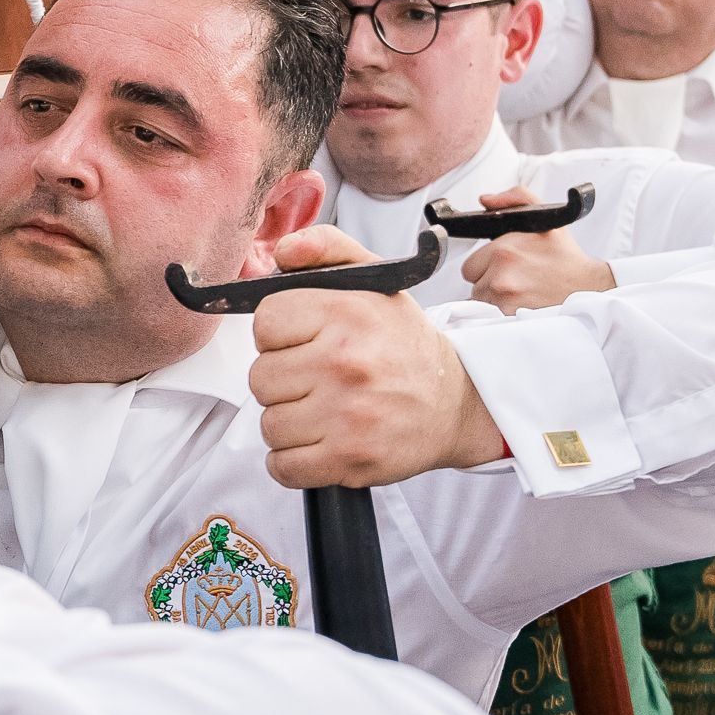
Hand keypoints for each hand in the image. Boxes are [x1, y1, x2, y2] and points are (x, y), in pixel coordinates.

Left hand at [250, 225, 507, 488]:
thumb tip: (283, 252)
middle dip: (284, 380)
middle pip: (260, 378)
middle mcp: (346, 362)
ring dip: (290, 421)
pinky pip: (282, 466)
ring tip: (323, 410)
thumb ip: (325, 248)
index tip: (303, 341)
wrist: (454, 402)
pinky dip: (292, 461)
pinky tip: (319, 441)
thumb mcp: (374, 279)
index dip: (279, 334)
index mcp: (347, 311)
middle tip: (317, 378)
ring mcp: (347, 415)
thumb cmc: (403, 343)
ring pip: (269, 424)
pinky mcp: (349, 458)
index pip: (266, 322)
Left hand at [458, 187, 617, 313]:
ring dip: (495, 298)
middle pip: (474, 285)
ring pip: (482, 301)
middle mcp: (501, 276)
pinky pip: (492, 316)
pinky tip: (521, 302)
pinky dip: (502, 312)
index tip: (504, 265)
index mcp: (504, 251)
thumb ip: (514, 199)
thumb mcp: (544, 218)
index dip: (486, 265)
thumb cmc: (564, 257)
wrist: (588, 287)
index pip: (470, 265)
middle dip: (489, 281)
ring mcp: (504, 300)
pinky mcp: (510, 317)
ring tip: (520, 290)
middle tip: (514, 278)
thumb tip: (486, 200)